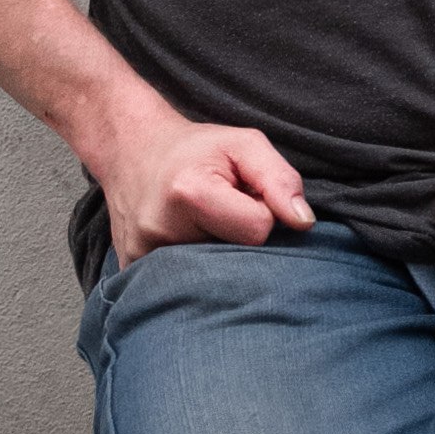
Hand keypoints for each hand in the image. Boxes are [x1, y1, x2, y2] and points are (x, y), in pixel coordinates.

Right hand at [96, 97, 314, 259]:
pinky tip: (183, 241)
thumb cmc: (197, 150)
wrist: (133, 155)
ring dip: (218, 255)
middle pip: (236, 262)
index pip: (257, 230)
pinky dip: (194, 270)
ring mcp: (140, 260)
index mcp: (188, 193)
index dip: (261, 212)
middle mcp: (160, 233)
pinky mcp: (131, 276)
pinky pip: (183, 289)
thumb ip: (280, 179)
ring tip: (201, 225)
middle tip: (221, 212)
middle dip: (239, 239)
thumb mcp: (244, 144)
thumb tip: (303, 223)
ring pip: (212, 280)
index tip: (242, 196)